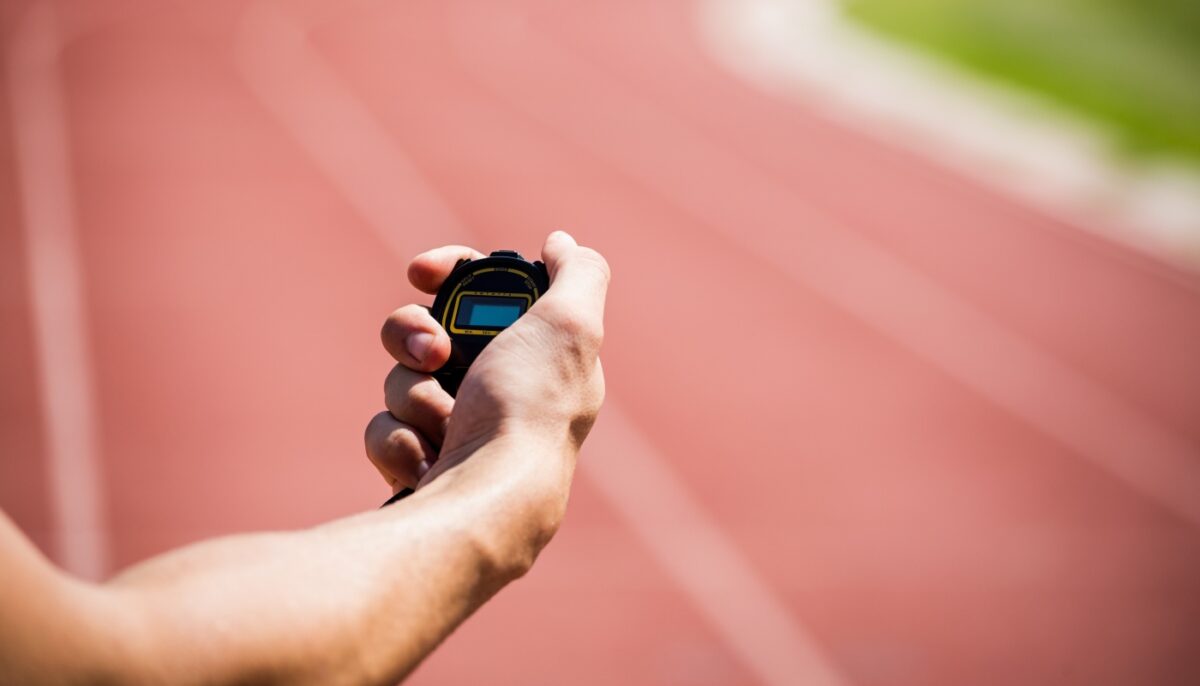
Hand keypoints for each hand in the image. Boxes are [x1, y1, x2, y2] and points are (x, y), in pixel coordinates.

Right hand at [365, 232, 608, 502]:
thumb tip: (561, 244)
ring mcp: (457, 432)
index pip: (483, 294)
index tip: (421, 271)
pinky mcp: (421, 467)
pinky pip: (385, 429)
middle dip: (414, 336)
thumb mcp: (572, 324)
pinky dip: (400, 440)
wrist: (487, 503)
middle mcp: (499, 392)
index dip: (447, 273)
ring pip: (400, 380)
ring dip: (412, 394)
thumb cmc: (529, 411)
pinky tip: (427, 461)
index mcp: (537, 356)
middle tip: (432, 354)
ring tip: (442, 423)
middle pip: (426, 331)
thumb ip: (578, 274)